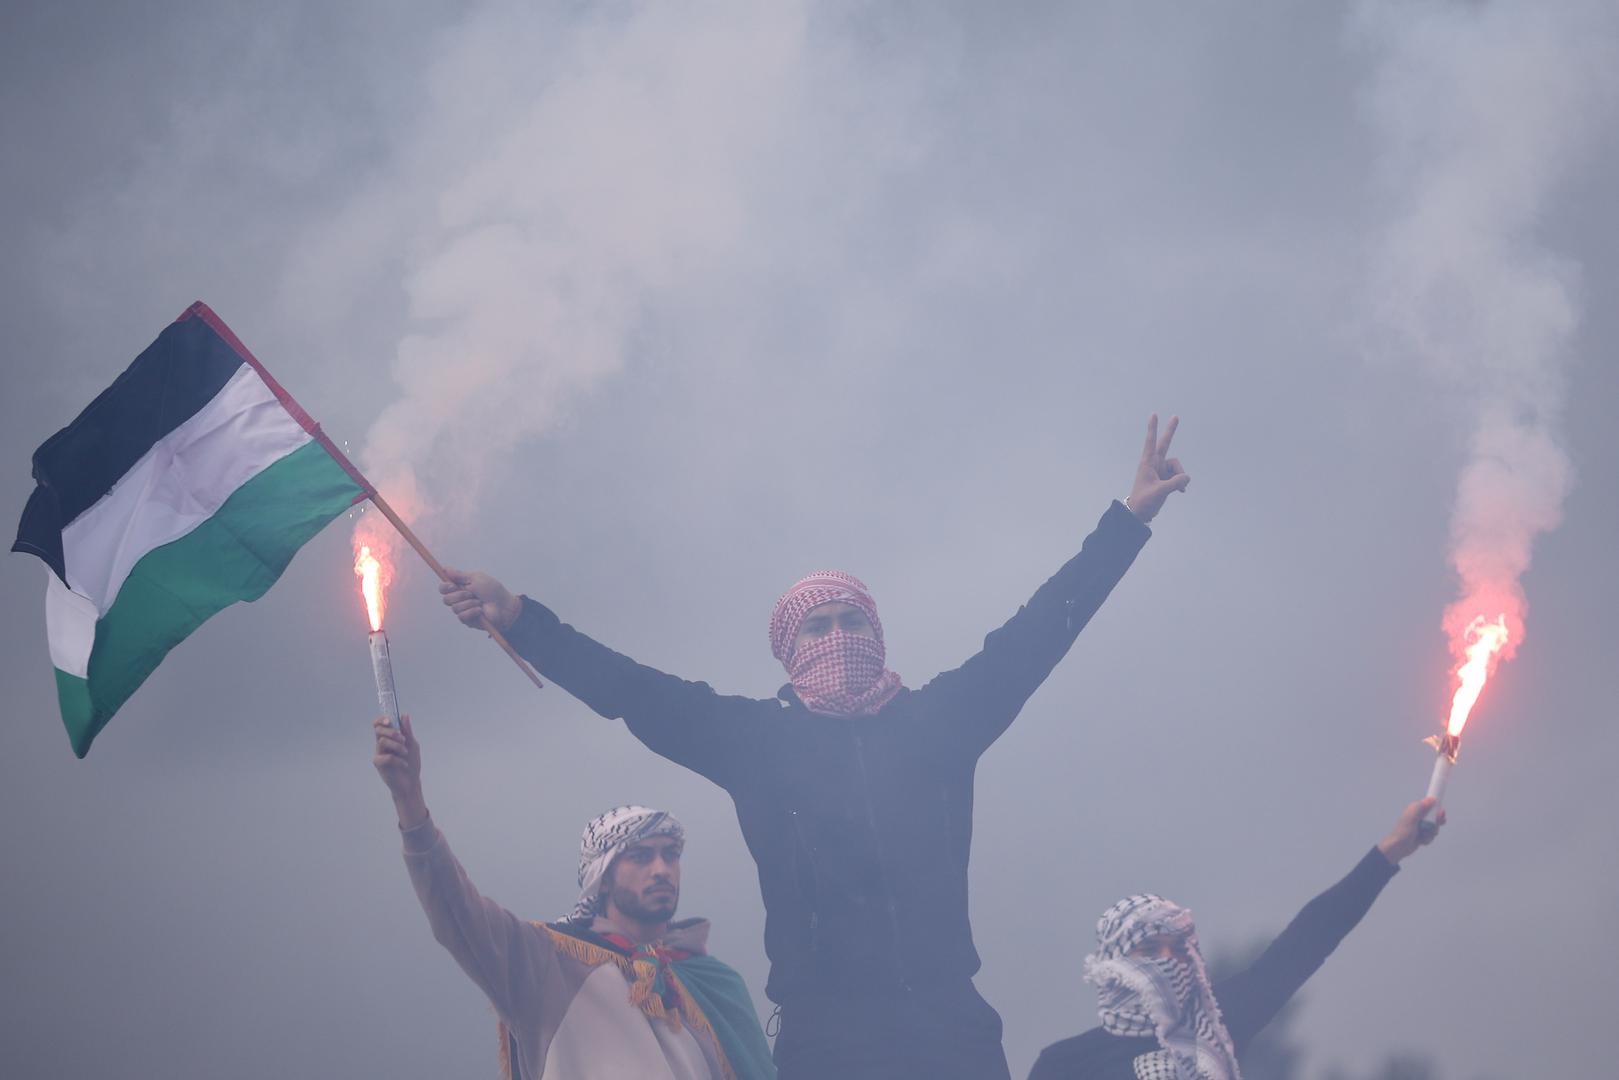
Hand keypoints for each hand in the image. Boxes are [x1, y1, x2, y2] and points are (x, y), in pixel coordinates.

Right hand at [373, 714, 428, 828]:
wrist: (411, 782)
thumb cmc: (412, 762)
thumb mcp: (412, 744)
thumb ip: (407, 731)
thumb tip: (404, 715)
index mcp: (389, 737)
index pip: (379, 724)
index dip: (381, 719)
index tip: (389, 720)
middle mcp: (382, 744)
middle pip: (378, 730)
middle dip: (392, 732)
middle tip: (403, 739)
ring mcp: (379, 753)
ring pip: (382, 742)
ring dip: (397, 746)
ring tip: (405, 753)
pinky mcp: (378, 764)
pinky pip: (385, 757)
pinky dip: (397, 759)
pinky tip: (403, 764)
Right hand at [440, 568, 521, 632]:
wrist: (504, 605)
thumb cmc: (493, 590)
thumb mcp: (477, 578)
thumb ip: (460, 575)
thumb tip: (445, 568)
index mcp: (460, 588)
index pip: (443, 588)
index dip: (445, 587)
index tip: (452, 585)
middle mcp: (459, 599)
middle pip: (446, 599)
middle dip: (459, 595)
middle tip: (471, 593)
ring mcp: (463, 610)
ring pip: (455, 608)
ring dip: (469, 603)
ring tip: (480, 601)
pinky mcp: (468, 620)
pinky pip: (462, 616)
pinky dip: (472, 611)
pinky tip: (480, 610)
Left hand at [1127, 414, 1190, 523]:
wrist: (1140, 513)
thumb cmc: (1144, 501)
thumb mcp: (1159, 492)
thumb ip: (1174, 483)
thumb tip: (1187, 477)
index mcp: (1147, 463)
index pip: (1151, 442)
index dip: (1153, 429)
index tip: (1154, 415)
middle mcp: (1155, 464)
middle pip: (1165, 444)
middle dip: (1170, 431)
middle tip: (1176, 416)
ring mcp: (1161, 470)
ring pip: (1177, 467)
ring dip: (1180, 477)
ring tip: (1177, 489)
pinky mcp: (1166, 478)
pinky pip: (1179, 476)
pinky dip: (1181, 483)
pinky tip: (1181, 492)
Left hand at [1377, 797, 1445, 864]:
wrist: (1398, 848)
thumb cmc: (1403, 832)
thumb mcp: (1411, 818)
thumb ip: (1421, 808)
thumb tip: (1432, 799)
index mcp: (1415, 810)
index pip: (1430, 805)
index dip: (1437, 810)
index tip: (1441, 813)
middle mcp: (1418, 817)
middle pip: (1434, 818)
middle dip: (1435, 824)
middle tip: (1432, 827)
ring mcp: (1420, 827)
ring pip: (1434, 828)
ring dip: (1430, 834)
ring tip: (1422, 836)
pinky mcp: (1421, 835)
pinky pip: (1430, 836)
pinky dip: (1427, 839)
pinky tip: (1421, 841)